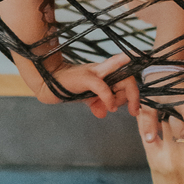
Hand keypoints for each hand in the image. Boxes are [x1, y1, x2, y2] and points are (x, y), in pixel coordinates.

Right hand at [22, 52, 139, 118]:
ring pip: (123, 77)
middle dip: (134, 96)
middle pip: (129, 77)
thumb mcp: (87, 96)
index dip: (134, 93)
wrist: (48, 83)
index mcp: (105, 73)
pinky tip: (110, 108)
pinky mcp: (87, 77)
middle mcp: (104, 70)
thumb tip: (103, 113)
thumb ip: (97, 103)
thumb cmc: (69, 87)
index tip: (135, 110)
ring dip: (127, 96)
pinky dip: (110, 98)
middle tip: (133, 111)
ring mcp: (96, 72)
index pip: (127, 78)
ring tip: (121, 109)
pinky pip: (104, 87)